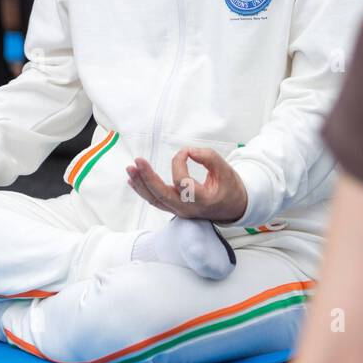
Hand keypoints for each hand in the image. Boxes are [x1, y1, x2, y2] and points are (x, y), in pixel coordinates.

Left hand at [126, 148, 247, 222]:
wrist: (233, 208)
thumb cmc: (229, 188)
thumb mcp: (226, 170)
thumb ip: (208, 157)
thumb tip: (187, 151)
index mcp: (203, 201)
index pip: (182, 183)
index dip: (180, 162)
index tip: (186, 152)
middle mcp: (188, 209)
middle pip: (162, 196)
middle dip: (147, 178)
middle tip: (137, 162)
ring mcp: (180, 211)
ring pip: (155, 200)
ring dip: (141, 185)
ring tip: (130, 169)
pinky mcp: (175, 209)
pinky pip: (156, 201)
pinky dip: (144, 190)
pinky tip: (133, 180)